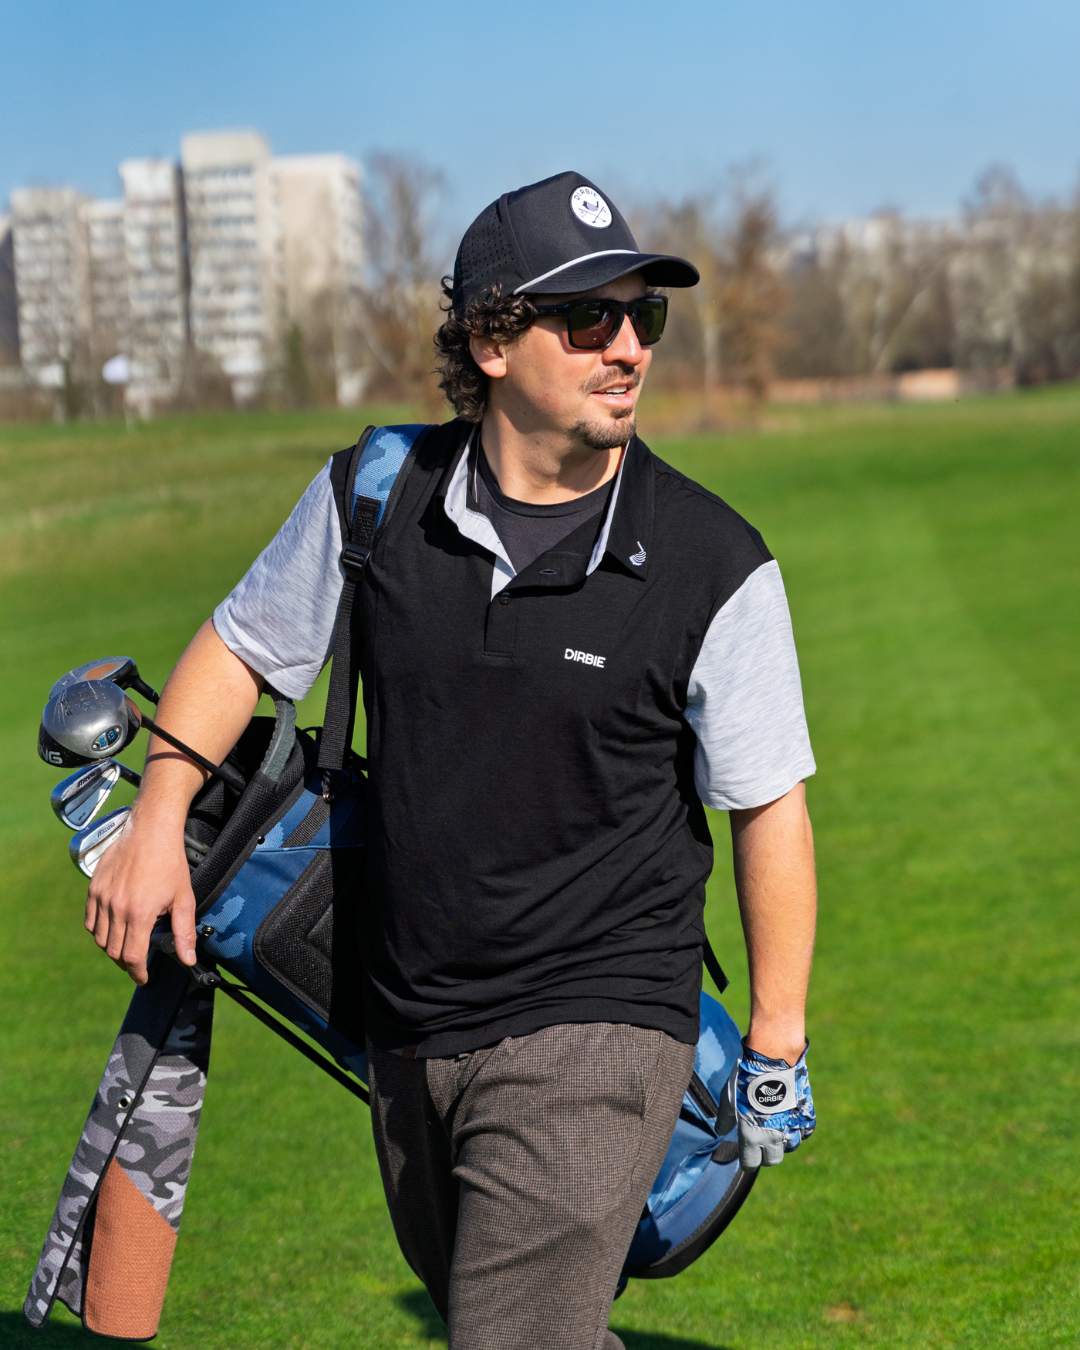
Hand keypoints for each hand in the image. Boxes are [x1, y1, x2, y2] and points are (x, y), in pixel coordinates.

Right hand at [85, 813, 197, 985]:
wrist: (150, 830)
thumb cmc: (170, 863)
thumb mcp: (184, 898)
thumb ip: (183, 932)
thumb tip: (188, 960)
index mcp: (139, 913)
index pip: (131, 956)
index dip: (138, 972)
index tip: (143, 977)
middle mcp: (116, 908)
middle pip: (113, 951)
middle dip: (126, 963)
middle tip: (138, 964)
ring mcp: (102, 898)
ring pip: (100, 938)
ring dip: (112, 948)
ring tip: (126, 947)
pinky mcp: (94, 888)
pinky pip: (90, 920)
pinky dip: (99, 931)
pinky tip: (112, 929)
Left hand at [735, 1039, 814, 1167]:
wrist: (772, 1060)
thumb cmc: (746, 1077)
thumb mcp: (729, 1097)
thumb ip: (725, 1117)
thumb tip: (721, 1130)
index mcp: (751, 1135)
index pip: (751, 1163)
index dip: (748, 1161)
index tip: (747, 1156)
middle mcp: (772, 1137)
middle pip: (772, 1160)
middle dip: (766, 1155)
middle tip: (761, 1143)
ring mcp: (791, 1127)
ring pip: (790, 1147)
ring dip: (783, 1142)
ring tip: (776, 1129)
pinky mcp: (805, 1116)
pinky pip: (804, 1132)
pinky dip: (798, 1129)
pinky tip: (791, 1119)